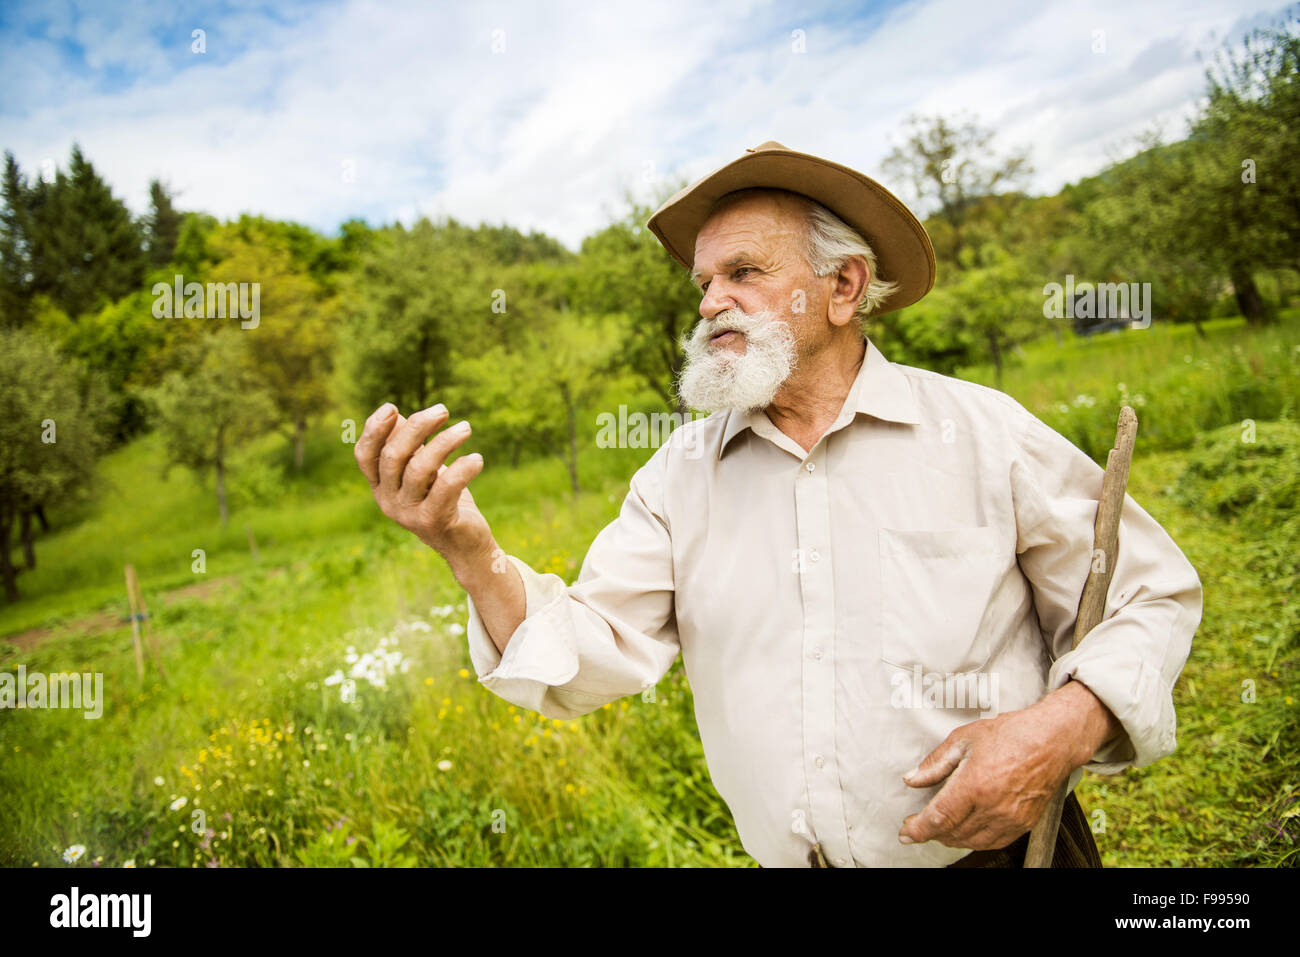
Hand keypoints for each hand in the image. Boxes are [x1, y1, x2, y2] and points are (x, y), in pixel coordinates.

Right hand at [353, 403, 491, 568]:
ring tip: (466, 428)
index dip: (374, 430)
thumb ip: (409, 447)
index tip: (393, 407)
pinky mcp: (433, 521)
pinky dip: (462, 468)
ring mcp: (408, 514)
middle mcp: (388, 501)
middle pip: (393, 456)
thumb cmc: (443, 500)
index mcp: (381, 487)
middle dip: (418, 427)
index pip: (364, 455)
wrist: (465, 544)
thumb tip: (397, 416)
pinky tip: (477, 459)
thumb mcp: (423, 472)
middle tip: (443, 410)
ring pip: (419, 469)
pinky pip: (446, 487)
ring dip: (444, 442)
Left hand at [897, 682, 1116, 850]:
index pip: (939, 818)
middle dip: (930, 833)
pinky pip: (993, 842)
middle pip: (952, 833)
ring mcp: (1010, 818)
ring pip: (971, 841)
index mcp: (975, 785)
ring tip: (938, 829)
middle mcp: (993, 807)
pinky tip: (965, 832)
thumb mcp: (963, 739)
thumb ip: (935, 763)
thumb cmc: (1009, 734)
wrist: (1051, 740)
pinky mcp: (1024, 824)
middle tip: (917, 826)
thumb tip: (911, 779)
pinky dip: (974, 841)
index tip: (905, 833)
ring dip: (950, 839)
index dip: (917, 829)